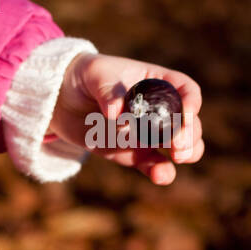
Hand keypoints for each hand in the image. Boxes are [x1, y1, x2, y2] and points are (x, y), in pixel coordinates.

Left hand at [47, 53, 203, 185]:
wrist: (60, 99)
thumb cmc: (83, 76)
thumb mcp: (94, 73)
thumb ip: (107, 90)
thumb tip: (116, 114)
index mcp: (156, 82)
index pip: (185, 90)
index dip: (190, 101)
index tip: (186, 114)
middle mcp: (159, 109)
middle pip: (189, 122)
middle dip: (189, 134)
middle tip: (177, 145)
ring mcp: (149, 133)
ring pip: (182, 146)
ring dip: (187, 153)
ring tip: (176, 157)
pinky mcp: (135, 154)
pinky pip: (155, 166)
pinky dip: (162, 172)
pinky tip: (159, 176)